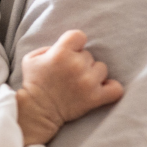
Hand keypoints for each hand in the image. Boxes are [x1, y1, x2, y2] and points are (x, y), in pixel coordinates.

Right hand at [17, 30, 124, 144]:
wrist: (36, 110)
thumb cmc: (33, 83)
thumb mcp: (31, 58)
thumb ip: (50, 48)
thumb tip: (67, 47)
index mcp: (60, 52)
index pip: (79, 36)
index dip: (75, 44)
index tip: (69, 53)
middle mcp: (76, 65)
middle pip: (89, 55)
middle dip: (80, 62)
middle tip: (68, 74)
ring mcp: (88, 82)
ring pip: (102, 69)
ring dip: (93, 74)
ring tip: (80, 83)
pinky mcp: (95, 98)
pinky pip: (116, 88)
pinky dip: (111, 88)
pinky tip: (101, 89)